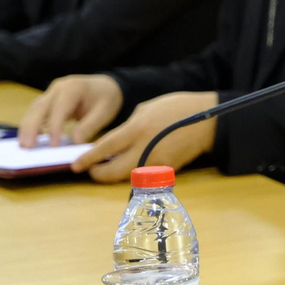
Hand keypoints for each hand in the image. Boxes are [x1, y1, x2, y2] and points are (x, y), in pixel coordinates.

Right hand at [18, 74, 123, 146]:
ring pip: (34, 109)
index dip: (54, 127)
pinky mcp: (48, 101)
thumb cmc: (106, 98)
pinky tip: (28, 139)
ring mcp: (51, 93)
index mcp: (73, 87)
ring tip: (23, 146)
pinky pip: (36, 112)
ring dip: (27, 127)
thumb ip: (90, 126)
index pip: (60, 108)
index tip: (53, 145)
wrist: (106, 87)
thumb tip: (75, 142)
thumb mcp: (105, 111)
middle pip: (40, 107)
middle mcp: (58, 88)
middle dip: (32, 127)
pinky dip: (30, 125)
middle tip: (27, 148)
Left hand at [68, 91, 216, 181]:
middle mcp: (145, 149)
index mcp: (138, 129)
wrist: (208, 121)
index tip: (75, 165)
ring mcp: (156, 163)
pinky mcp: (166, 171)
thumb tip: (115, 142)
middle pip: (113, 172)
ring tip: (108, 165)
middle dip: (98, 173)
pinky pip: (142, 175)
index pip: (106, 148)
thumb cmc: (177, 108)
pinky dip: (133, 171)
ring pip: (126, 176)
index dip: (88, 158)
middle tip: (91, 169)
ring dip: (114, 172)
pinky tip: (130, 164)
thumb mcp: (147, 109)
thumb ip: (128, 126)